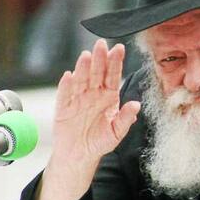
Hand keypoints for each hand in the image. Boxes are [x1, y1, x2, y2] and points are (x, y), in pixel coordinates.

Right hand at [35, 39, 140, 199]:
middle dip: (99, 58)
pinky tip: (69, 76)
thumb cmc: (99, 142)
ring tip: (86, 56)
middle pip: (97, 73)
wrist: (79, 155)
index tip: (119, 49)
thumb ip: (126, 119)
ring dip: (83, 68)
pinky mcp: (63, 107)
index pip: (113, 76)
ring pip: (81, 80)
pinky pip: (65, 94)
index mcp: (108, 97)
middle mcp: (93, 94)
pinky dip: (66, 85)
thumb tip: (136, 104)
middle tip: (101, 44)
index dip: (115, 62)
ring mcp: (77, 99)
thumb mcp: (116, 132)